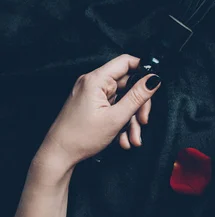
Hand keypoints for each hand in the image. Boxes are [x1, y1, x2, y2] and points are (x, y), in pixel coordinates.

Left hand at [37, 55, 161, 169]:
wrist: (59, 155)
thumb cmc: (81, 137)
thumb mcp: (116, 117)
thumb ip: (137, 96)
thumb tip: (153, 80)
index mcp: (96, 80)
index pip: (126, 62)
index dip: (143, 71)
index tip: (154, 85)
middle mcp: (93, 83)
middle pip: (128, 85)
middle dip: (138, 106)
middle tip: (143, 121)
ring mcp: (92, 95)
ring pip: (123, 100)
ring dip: (131, 120)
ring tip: (132, 138)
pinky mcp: (92, 105)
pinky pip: (114, 108)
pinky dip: (121, 122)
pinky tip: (122, 138)